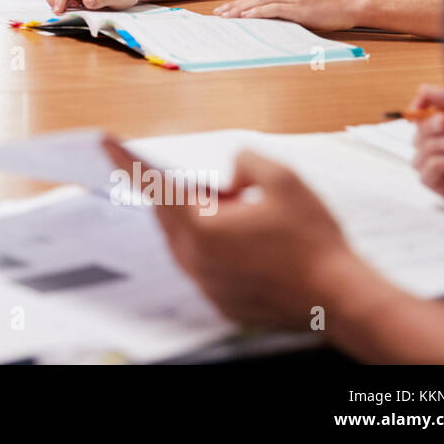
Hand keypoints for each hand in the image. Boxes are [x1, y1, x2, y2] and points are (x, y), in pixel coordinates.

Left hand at [103, 138, 363, 328]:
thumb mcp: (283, 179)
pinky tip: (247, 240)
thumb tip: (231, 171)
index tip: (104, 142)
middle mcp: (195, 260)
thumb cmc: (313, 242)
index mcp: (201, 228)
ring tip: (239, 210)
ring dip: (200, 220)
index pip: (153, 186)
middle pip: (169, 215)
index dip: (126, 160)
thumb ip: (246, 160)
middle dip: (184, 193)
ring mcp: (206, 284)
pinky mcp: (220, 301)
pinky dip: (214, 246)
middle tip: (217, 183)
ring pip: (185, 241)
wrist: (339, 299)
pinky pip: (203, 263)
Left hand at [212, 0, 357, 31]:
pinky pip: (271, 9)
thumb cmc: (329, 1)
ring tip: (224, 18)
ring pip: (257, 1)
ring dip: (239, 11)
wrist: (350, 3)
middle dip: (233, 5)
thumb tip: (269, 8)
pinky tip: (244, 18)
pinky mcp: (297, 8)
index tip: (228, 5)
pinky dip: (256, 13)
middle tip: (217, 13)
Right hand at [410, 84, 443, 203]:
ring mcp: (434, 168)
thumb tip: (423, 90)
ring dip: (437, 146)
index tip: (425, 107)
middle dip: (430, 127)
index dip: (417, 111)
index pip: (417, 118)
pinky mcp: (437, 186)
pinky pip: (425, 174)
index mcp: (442, 130)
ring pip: (419, 154)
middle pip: (417, 135)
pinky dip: (438, 164)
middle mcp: (436, 148)